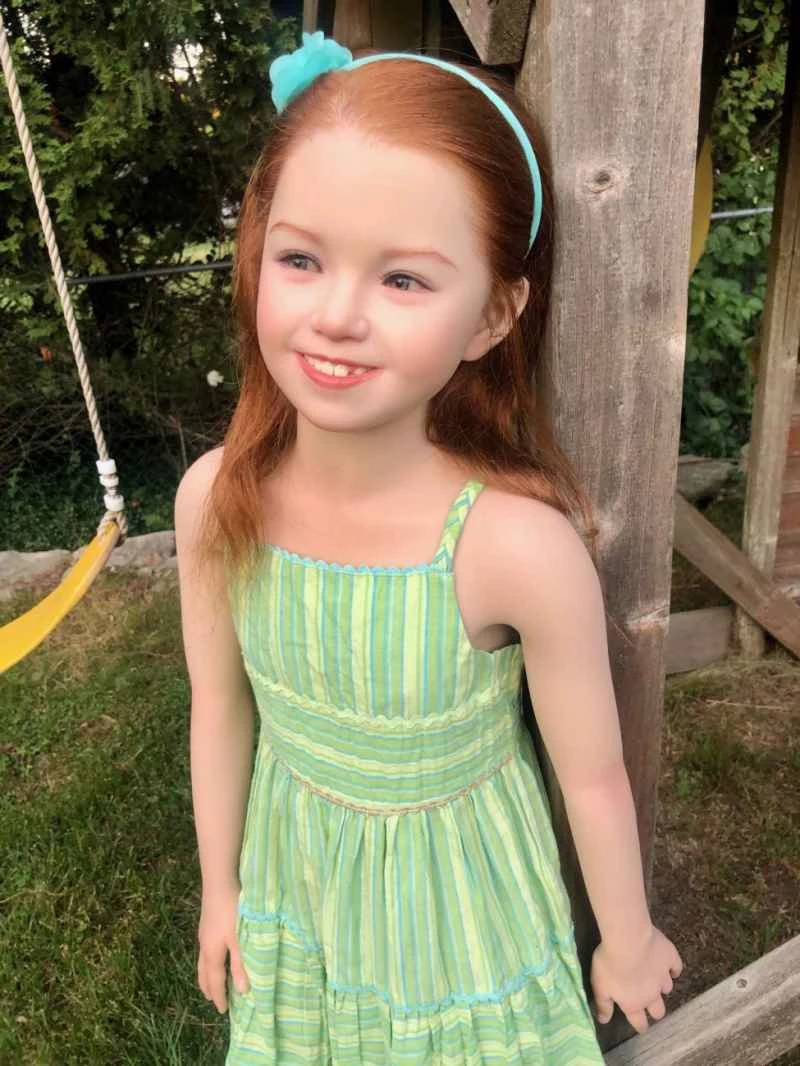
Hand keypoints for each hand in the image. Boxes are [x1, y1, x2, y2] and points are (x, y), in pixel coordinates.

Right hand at [197, 882, 249, 1013]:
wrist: (219, 881)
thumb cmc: (232, 910)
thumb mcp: (240, 938)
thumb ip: (242, 964)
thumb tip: (243, 991)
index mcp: (213, 952)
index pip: (215, 980)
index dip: (219, 996)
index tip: (222, 1011)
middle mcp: (204, 945)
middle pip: (204, 973)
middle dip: (208, 988)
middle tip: (212, 999)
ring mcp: (204, 933)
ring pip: (202, 961)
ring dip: (206, 974)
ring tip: (209, 981)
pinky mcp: (206, 922)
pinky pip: (204, 950)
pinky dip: (208, 961)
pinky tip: (214, 953)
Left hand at [590, 924, 682, 1033]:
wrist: (628, 939)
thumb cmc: (609, 963)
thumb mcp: (600, 986)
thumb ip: (603, 1004)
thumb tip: (604, 1021)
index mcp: (633, 1003)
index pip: (639, 1022)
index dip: (640, 1025)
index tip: (641, 1026)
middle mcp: (651, 994)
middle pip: (659, 1010)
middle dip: (655, 1010)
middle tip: (650, 1004)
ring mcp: (663, 976)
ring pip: (667, 988)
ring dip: (662, 986)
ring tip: (656, 980)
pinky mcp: (670, 958)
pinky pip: (676, 967)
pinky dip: (673, 968)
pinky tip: (670, 966)